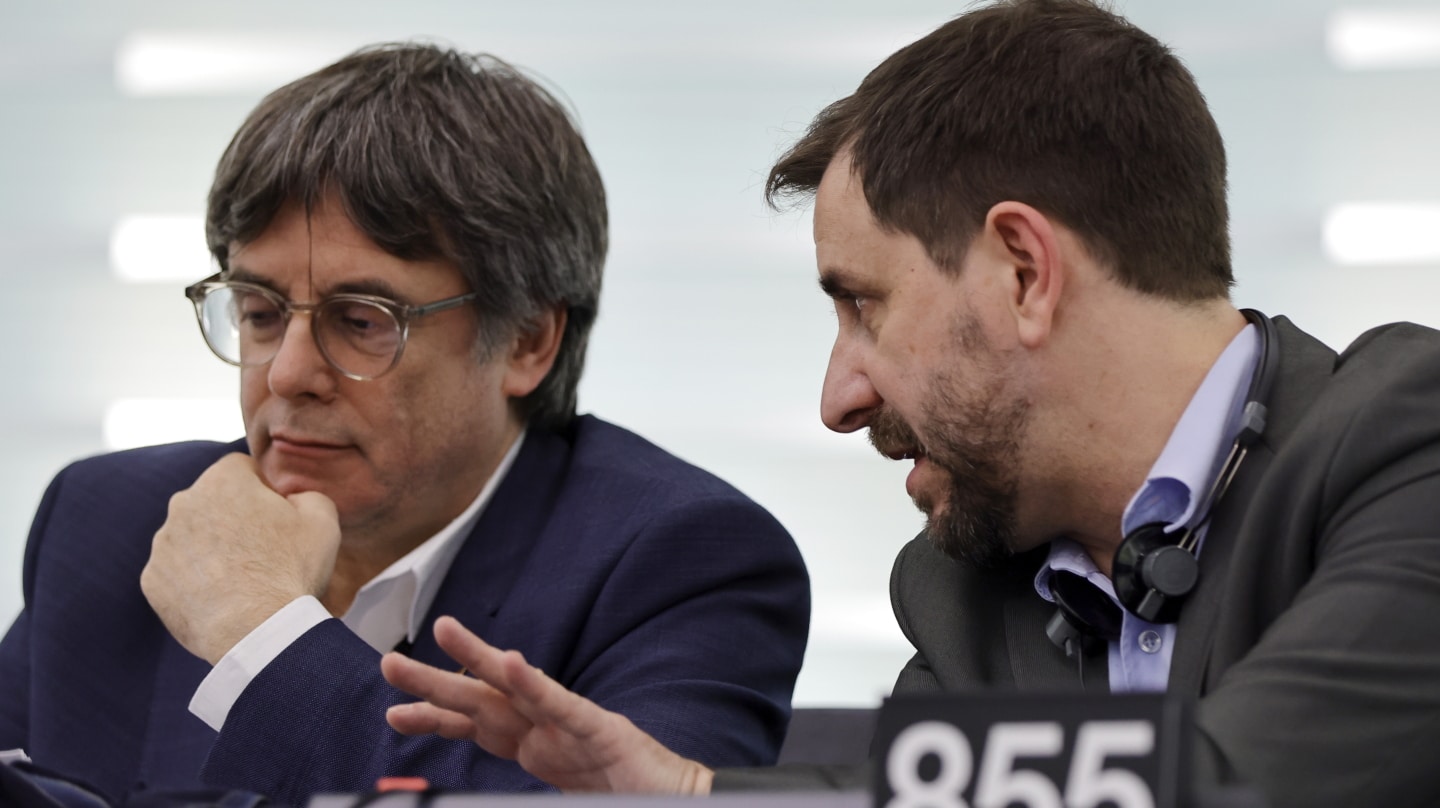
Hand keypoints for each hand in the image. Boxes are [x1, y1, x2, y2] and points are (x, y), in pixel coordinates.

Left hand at [140, 452, 340, 664]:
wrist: (256, 632)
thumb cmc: (290, 570)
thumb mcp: (324, 519)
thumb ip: (306, 493)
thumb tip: (292, 499)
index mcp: (223, 480)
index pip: (241, 468)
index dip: (263, 490)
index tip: (277, 517)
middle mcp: (184, 503)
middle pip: (212, 501)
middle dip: (232, 518)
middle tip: (262, 550)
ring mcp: (162, 544)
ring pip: (190, 536)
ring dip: (211, 549)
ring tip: (241, 580)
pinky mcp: (151, 581)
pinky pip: (175, 572)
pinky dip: (193, 581)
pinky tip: (221, 598)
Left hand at [382, 615, 713, 794]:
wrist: (682, 799)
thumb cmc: (625, 791)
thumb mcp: (562, 786)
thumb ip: (532, 772)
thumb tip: (494, 774)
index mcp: (538, 745)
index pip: (479, 727)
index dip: (435, 719)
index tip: (395, 713)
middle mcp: (548, 728)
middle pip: (483, 703)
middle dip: (433, 684)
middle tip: (388, 666)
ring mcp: (573, 725)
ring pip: (517, 690)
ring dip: (476, 659)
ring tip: (442, 630)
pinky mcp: (601, 731)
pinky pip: (561, 706)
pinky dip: (534, 684)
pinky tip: (511, 662)